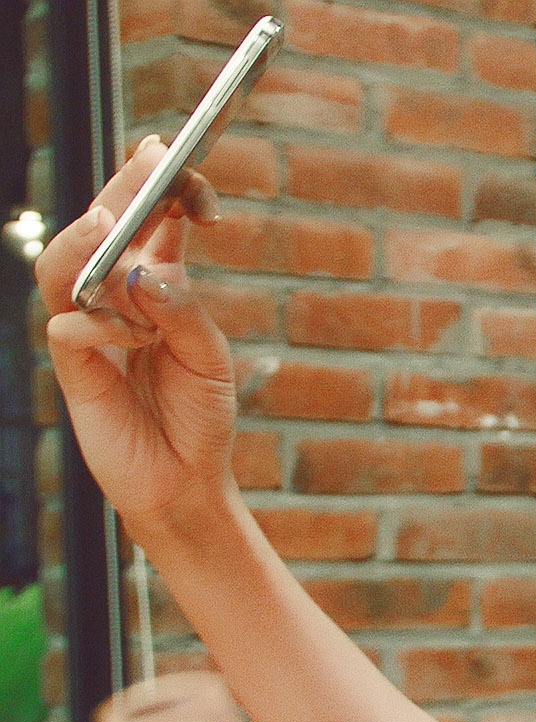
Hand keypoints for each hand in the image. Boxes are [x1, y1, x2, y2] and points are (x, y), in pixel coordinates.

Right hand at [36, 136, 234, 532]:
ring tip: (109, 225)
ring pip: (64, 264)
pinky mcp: (72, 365)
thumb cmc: (200, 415)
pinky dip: (99, 324)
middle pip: (105, 225)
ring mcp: (89, 326)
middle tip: (150, 165)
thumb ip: (183, 312)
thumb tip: (144, 272)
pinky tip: (132, 335)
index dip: (167, 187)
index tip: (191, 178)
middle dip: (126, 189)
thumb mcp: (209, 358)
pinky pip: (67, 326)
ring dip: (88, 241)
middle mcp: (117, 295)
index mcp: (158, 282)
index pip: (154, 217)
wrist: (184, 479)